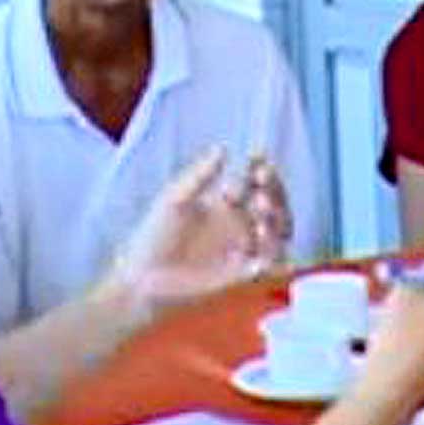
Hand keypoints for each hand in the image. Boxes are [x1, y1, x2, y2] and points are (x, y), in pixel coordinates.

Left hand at [108, 146, 281, 313]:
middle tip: (261, 178)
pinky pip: (271, 261)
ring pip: (280, 230)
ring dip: (278, 216)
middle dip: (275, 189)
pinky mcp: (244, 273)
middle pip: (275, 204)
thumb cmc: (154, 236)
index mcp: (226, 204)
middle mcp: (241, 224)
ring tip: (261, 206)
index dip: (261, 167)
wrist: (143, 277)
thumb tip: (223, 148)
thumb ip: (199, 176)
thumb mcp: (174, 199)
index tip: (258, 155)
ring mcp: (245, 248)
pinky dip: (273, 248)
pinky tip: (261, 234)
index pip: (255, 181)